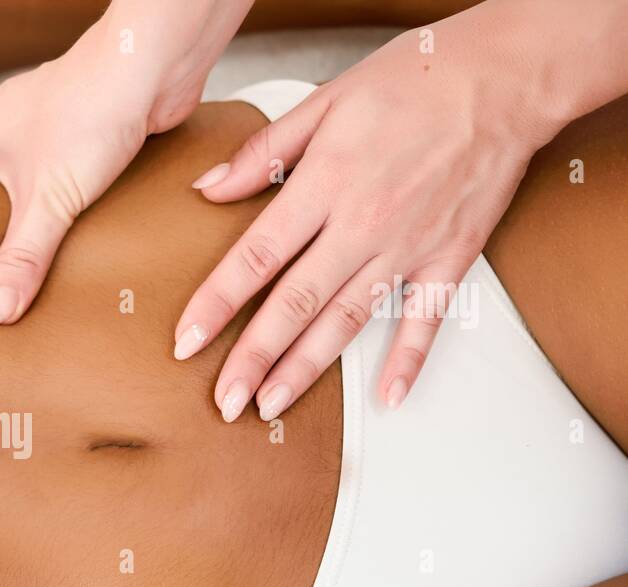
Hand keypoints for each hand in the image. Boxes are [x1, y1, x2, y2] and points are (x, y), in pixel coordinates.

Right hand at [0, 0, 253, 324]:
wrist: (155, 65)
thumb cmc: (92, 108)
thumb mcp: (49, 198)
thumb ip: (23, 256)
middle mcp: (8, 118)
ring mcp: (48, 122)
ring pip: (12, 160)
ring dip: (3, 192)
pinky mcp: (87, 131)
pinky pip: (57, 168)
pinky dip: (51, 193)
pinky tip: (63, 225)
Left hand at [174, 10, 561, 420]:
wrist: (505, 77)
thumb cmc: (412, 82)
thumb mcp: (325, 101)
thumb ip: (263, 152)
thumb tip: (207, 188)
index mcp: (325, 185)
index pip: (256, 257)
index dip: (216, 304)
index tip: (185, 342)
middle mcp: (363, 224)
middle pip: (296, 304)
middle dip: (253, 358)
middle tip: (225, 402)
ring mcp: (408, 247)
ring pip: (347, 321)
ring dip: (306, 369)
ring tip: (271, 405)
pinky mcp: (451, 257)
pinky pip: (426, 320)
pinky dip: (409, 361)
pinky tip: (386, 396)